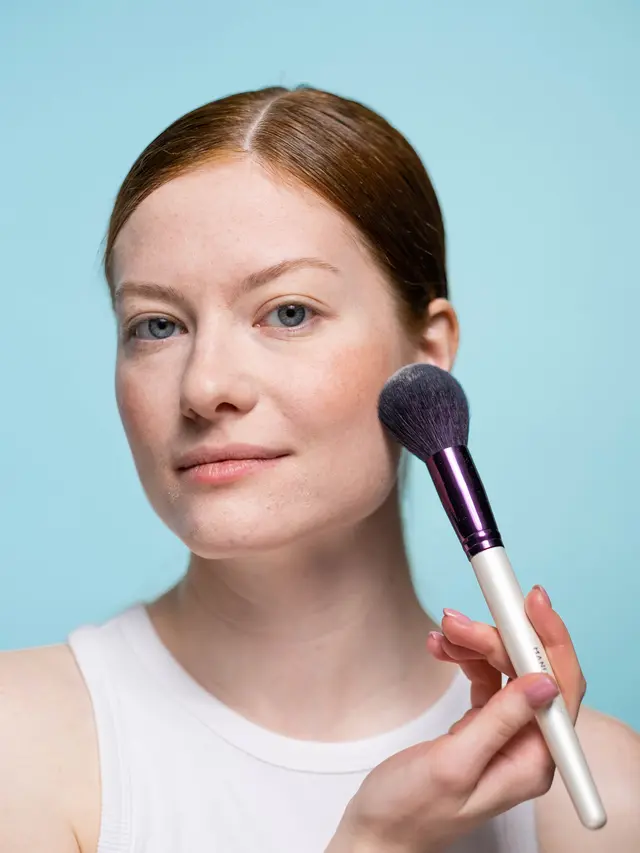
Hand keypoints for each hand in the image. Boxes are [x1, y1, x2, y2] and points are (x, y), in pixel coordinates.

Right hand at [327, 586, 586, 852]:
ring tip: (441, 634)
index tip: (530, 601)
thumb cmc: (409, 809)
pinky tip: (440, 648)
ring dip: (474, 644)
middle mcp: (526, 746)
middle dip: (496, 637)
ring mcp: (504, 734)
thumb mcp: (454, 764)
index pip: (560, 687)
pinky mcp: (481, 725)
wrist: (377, 827)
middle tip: (455, 619)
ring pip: (505, 668)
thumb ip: (500, 722)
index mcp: (531, 761)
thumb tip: (544, 683)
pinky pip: (485, 677)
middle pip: (529, 670)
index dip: (550, 639)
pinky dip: (463, 656)